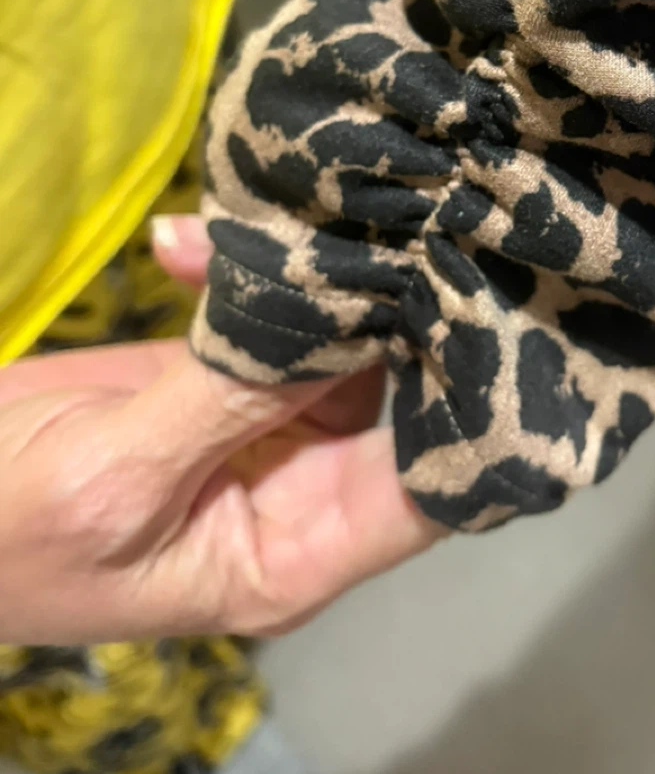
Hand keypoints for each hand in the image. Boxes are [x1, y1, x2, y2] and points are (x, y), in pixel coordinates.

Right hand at [0, 218, 444, 642]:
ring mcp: (270, 426)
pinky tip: (181, 241)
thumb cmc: (2, 530)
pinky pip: (272, 313)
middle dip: (402, 313)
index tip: (486, 317)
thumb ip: (230, 403)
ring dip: (318, 278)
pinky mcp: (224, 373)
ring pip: (344, 339)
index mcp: (296, 553)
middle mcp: (307, 492)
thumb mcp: (115, 483)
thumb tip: (349, 327)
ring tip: (278, 220)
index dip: (473, 411)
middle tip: (404, 222)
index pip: (429, 487)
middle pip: (401, 397)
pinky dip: (240, 269)